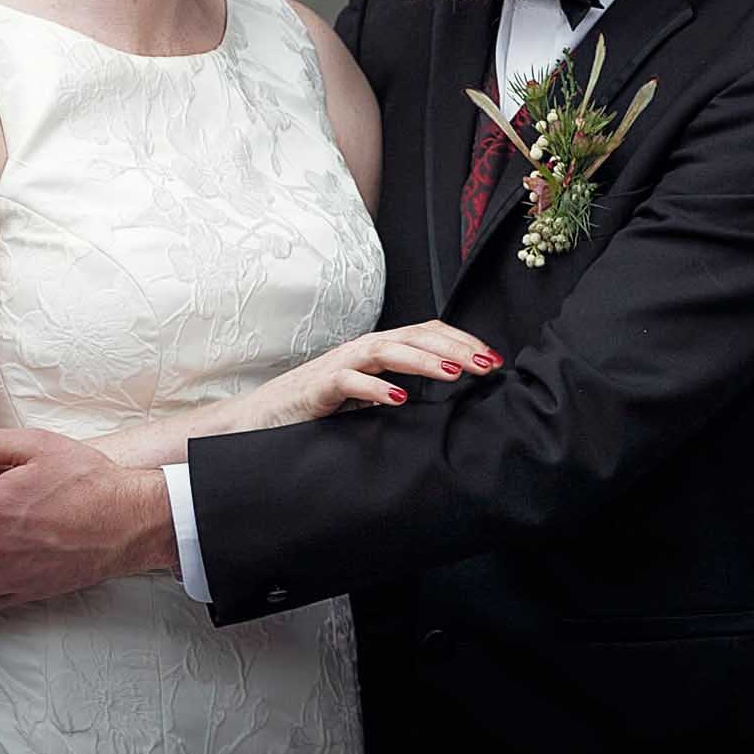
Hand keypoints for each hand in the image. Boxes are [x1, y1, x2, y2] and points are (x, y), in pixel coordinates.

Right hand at [220, 320, 503, 432]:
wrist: (259, 420)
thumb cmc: (315, 410)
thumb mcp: (365, 400)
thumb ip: (396, 393)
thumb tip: (442, 407)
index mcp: (377, 351)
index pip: (427, 333)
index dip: (462, 341)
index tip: (494, 361)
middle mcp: (361, 350)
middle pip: (415, 335)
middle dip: (456, 347)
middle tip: (489, 364)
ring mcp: (339, 365)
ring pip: (388, 350)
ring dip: (426, 361)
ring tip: (457, 373)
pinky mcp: (318, 387)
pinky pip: (349, 381)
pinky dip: (376, 388)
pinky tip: (400, 399)